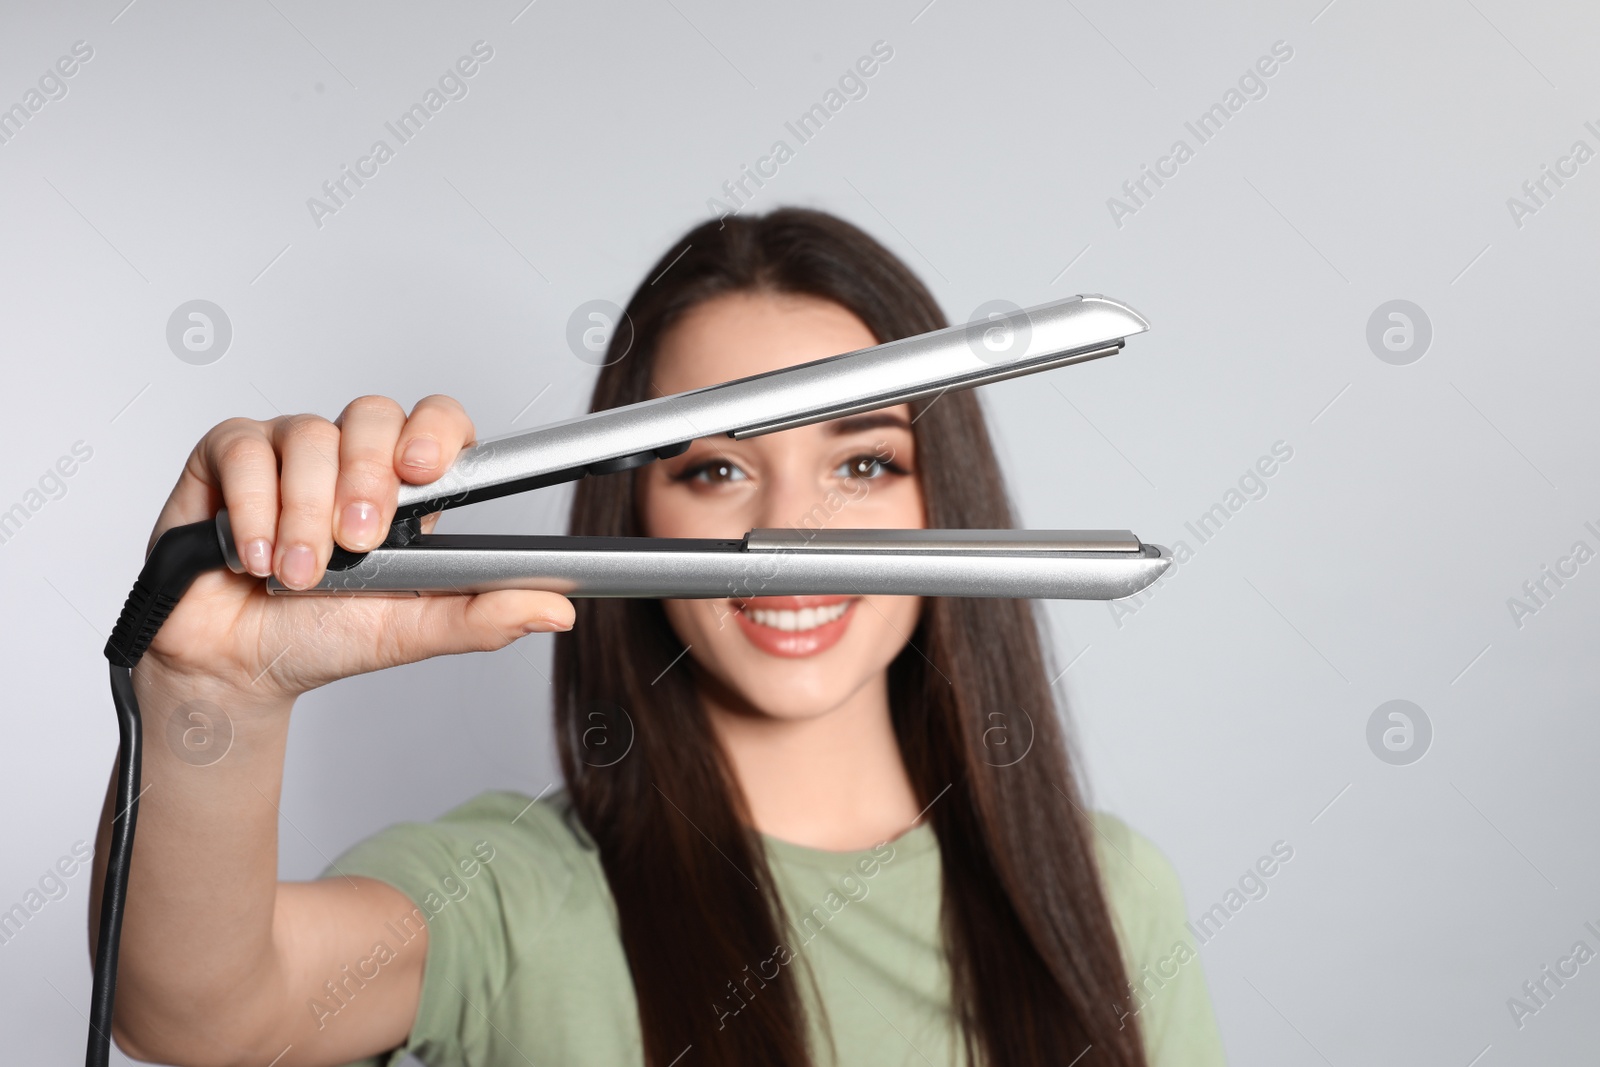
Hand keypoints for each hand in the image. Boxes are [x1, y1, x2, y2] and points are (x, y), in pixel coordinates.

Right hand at [136, 394, 573, 702]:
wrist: (234, 666)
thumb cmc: (321, 637)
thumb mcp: (407, 632)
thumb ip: (479, 617)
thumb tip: (556, 611)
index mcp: (404, 491)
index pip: (437, 423)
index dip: (436, 431)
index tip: (424, 468)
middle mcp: (350, 458)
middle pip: (375, 415)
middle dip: (368, 479)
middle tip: (357, 542)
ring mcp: (290, 450)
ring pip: (311, 436)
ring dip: (306, 514)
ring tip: (299, 573)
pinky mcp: (229, 455)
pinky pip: (246, 449)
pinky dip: (253, 508)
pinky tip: (253, 555)